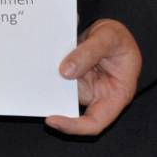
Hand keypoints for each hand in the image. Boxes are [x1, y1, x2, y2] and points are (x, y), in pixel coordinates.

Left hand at [46, 19, 142, 135]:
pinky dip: (47, 75)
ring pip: (61, 94)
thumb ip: (89, 53)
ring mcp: (83, 87)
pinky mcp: (72, 79)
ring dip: (48, 85)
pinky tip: (39, 63)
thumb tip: (66, 71)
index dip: (73, 126)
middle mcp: (98, 96)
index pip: (95, 122)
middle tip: (38, 85)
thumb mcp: (109, 38)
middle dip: (54, 100)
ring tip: (38, 67)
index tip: (52, 119)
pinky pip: (57, 81)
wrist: (108, 30)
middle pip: (73, 109)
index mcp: (117, 95)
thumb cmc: (119, 38)